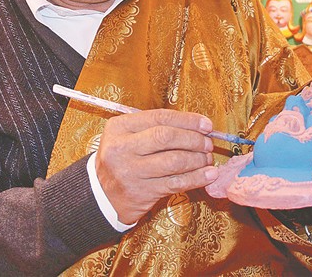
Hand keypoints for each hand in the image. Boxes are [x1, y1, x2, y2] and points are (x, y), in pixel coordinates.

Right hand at [95, 109, 217, 224]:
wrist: (101, 194)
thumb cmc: (122, 160)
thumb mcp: (127, 136)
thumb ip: (155, 127)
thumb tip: (197, 125)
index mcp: (119, 128)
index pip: (159, 117)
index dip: (187, 120)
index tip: (206, 124)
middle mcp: (122, 148)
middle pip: (166, 137)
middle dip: (194, 139)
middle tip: (208, 143)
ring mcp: (131, 172)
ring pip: (174, 161)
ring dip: (198, 159)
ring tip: (207, 158)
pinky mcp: (142, 192)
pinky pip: (176, 183)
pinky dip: (197, 178)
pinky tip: (209, 174)